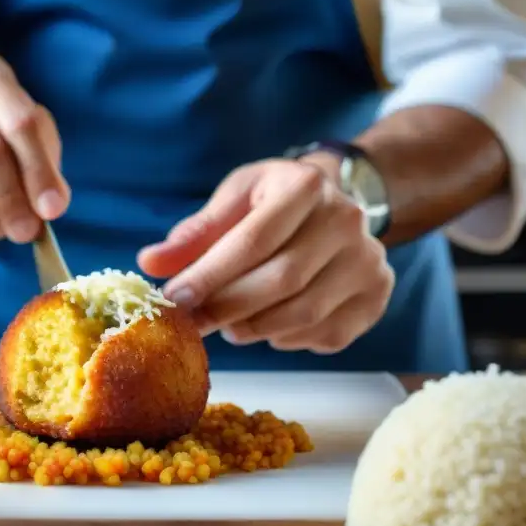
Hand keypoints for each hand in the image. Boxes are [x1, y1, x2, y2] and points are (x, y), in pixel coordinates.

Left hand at [138, 157, 394, 353]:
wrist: (335, 204)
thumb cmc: (272, 201)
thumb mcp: (233, 199)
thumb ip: (193, 233)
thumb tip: (149, 264)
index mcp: (306, 185)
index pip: (252, 240)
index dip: (210, 275)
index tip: (174, 300)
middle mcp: (347, 221)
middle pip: (280, 281)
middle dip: (226, 308)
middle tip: (191, 323)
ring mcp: (369, 262)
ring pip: (301, 314)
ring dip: (253, 328)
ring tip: (226, 324)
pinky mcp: (376, 297)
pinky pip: (323, 335)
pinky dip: (285, 339)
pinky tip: (266, 325)